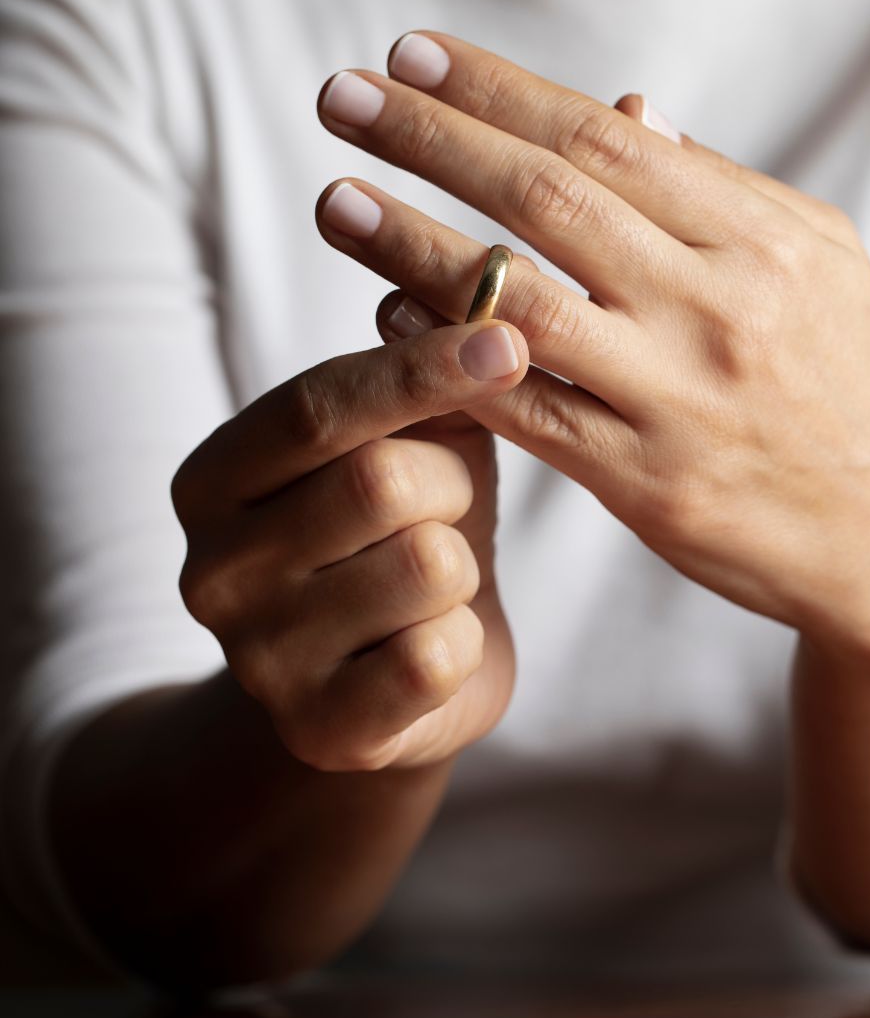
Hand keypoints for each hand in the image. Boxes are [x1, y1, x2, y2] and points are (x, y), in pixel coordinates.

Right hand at [171, 319, 527, 770]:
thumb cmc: (401, 536)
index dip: (421, 369)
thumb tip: (469, 287)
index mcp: (214, 479)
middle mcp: (213, 569)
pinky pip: (438, 657)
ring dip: (461, 565)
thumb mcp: (408, 445)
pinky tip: (435, 648)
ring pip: (426, 566)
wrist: (392, 679)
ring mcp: (259, 659)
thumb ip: (421, 377)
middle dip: (451, 484)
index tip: (508, 339)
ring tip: (434, 583)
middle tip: (445, 506)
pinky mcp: (321, 730)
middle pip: (381, 481)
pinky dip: (465, 641)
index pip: (319, 406)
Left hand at [315, 32, 869, 665]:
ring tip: (337, 202)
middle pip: (550, 202)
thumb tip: (631, 113)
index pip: (608, 141)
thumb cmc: (846, 383)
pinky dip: (452, 362)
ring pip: (521, 308)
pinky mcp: (642, 482)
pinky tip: (389, 321)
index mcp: (760, 241)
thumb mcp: (817, 263)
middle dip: (435, 141)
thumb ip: (719, 190)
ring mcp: (674, 399)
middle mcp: (715, 309)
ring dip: (415, 248)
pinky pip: (526, 412)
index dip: (500, 92)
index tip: (415, 58)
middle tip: (344, 99)